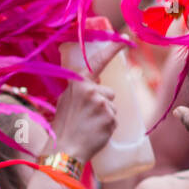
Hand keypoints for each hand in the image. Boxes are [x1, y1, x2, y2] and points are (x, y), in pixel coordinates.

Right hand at [49, 43, 123, 161]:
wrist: (65, 149)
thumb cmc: (64, 127)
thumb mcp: (67, 100)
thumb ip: (81, 90)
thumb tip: (96, 87)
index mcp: (77, 83)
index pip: (98, 61)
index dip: (112, 49)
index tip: (124, 39)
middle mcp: (90, 90)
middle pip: (109, 93)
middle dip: (103, 104)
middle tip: (87, 118)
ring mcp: (102, 103)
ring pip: (112, 107)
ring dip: (106, 116)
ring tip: (90, 126)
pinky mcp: (110, 117)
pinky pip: (115, 120)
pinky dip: (108, 127)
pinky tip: (96, 133)